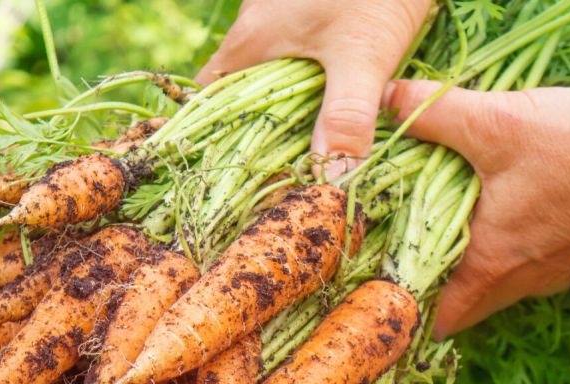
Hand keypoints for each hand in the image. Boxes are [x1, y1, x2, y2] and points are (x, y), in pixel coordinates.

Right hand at [198, 0, 432, 177]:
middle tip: (275, 180)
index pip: (207, 102)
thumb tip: (330, 181)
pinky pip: (296, 61)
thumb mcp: (362, 53)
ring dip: (282, 113)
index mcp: (249, 44)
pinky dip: (307, 88)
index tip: (230, 179)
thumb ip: (346, 116)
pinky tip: (332, 107)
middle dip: (253, 136)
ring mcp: (282, 19)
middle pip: (238, 95)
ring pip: (268, 77)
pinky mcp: (312, 14)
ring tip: (304, 155)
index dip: (212, 142)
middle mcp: (255, 30)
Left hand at [384, 82, 569, 338]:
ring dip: (468, 264)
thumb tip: (388, 101)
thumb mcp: (497, 123)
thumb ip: (435, 113)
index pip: (433, 317)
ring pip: (494, 284)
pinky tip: (499, 212)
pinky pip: (525, 264)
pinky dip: (504, 248)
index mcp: (489, 266)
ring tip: (441, 228)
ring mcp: (552, 273)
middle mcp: (519, 282)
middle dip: (431, 285)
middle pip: (461, 303)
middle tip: (400, 253)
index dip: (403, 310)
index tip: (378, 290)